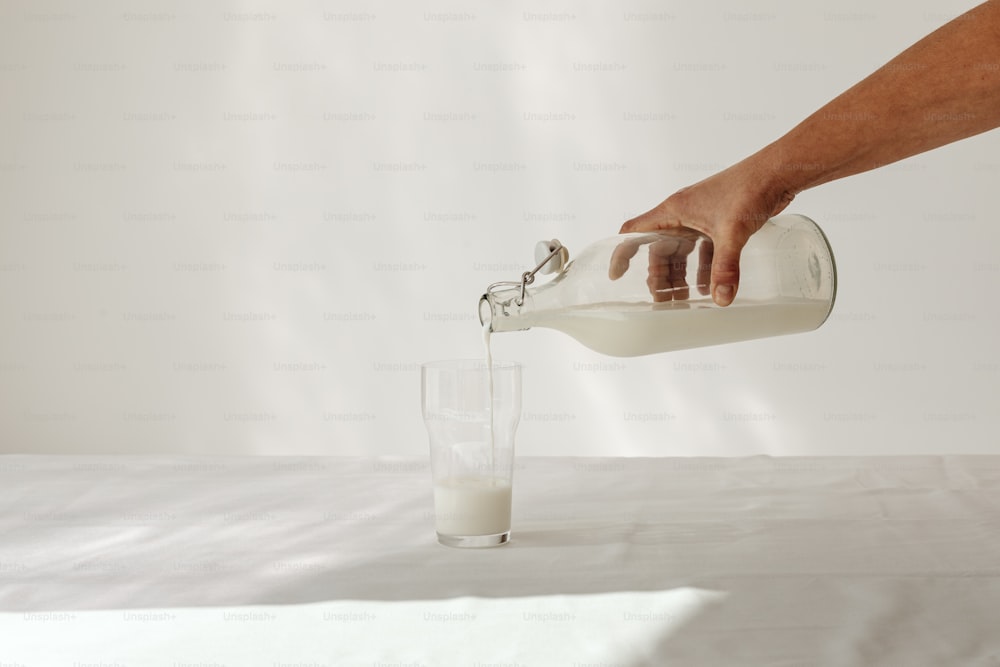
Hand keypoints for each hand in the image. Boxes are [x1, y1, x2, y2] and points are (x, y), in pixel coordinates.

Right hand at [619, 158, 794, 305]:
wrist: (778, 171)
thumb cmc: (748, 188)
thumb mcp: (732, 232)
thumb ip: (725, 268)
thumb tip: (721, 299)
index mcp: (673, 211)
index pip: (634, 232)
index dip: (622, 253)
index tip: (617, 276)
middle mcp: (682, 214)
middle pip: (659, 249)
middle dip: (659, 276)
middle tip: (663, 300)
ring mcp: (700, 218)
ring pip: (681, 251)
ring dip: (680, 274)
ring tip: (684, 297)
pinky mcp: (718, 222)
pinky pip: (703, 249)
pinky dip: (703, 267)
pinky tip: (710, 285)